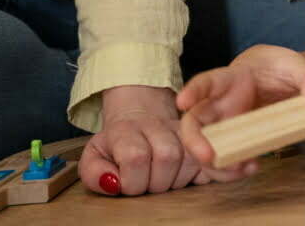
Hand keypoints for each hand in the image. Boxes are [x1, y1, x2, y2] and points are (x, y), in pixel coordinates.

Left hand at [81, 84, 213, 195]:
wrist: (138, 119)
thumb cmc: (116, 146)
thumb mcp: (94, 157)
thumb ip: (94, 173)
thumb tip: (114, 183)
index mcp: (126, 129)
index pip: (136, 156)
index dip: (131, 180)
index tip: (125, 184)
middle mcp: (157, 124)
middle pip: (168, 157)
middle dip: (156, 183)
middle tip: (146, 184)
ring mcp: (182, 129)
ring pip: (190, 160)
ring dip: (176, 180)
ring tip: (162, 179)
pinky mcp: (202, 136)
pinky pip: (209, 159)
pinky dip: (202, 173)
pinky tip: (186, 176)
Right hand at [177, 45, 304, 178]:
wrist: (281, 80)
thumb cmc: (282, 70)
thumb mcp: (302, 67)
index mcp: (230, 79)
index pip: (207, 81)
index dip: (193, 90)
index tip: (183, 102)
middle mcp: (220, 104)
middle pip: (193, 122)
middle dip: (195, 142)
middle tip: (208, 157)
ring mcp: (224, 125)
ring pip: (205, 148)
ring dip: (217, 164)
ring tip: (243, 167)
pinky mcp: (234, 142)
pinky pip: (224, 159)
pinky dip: (233, 169)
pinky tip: (252, 166)